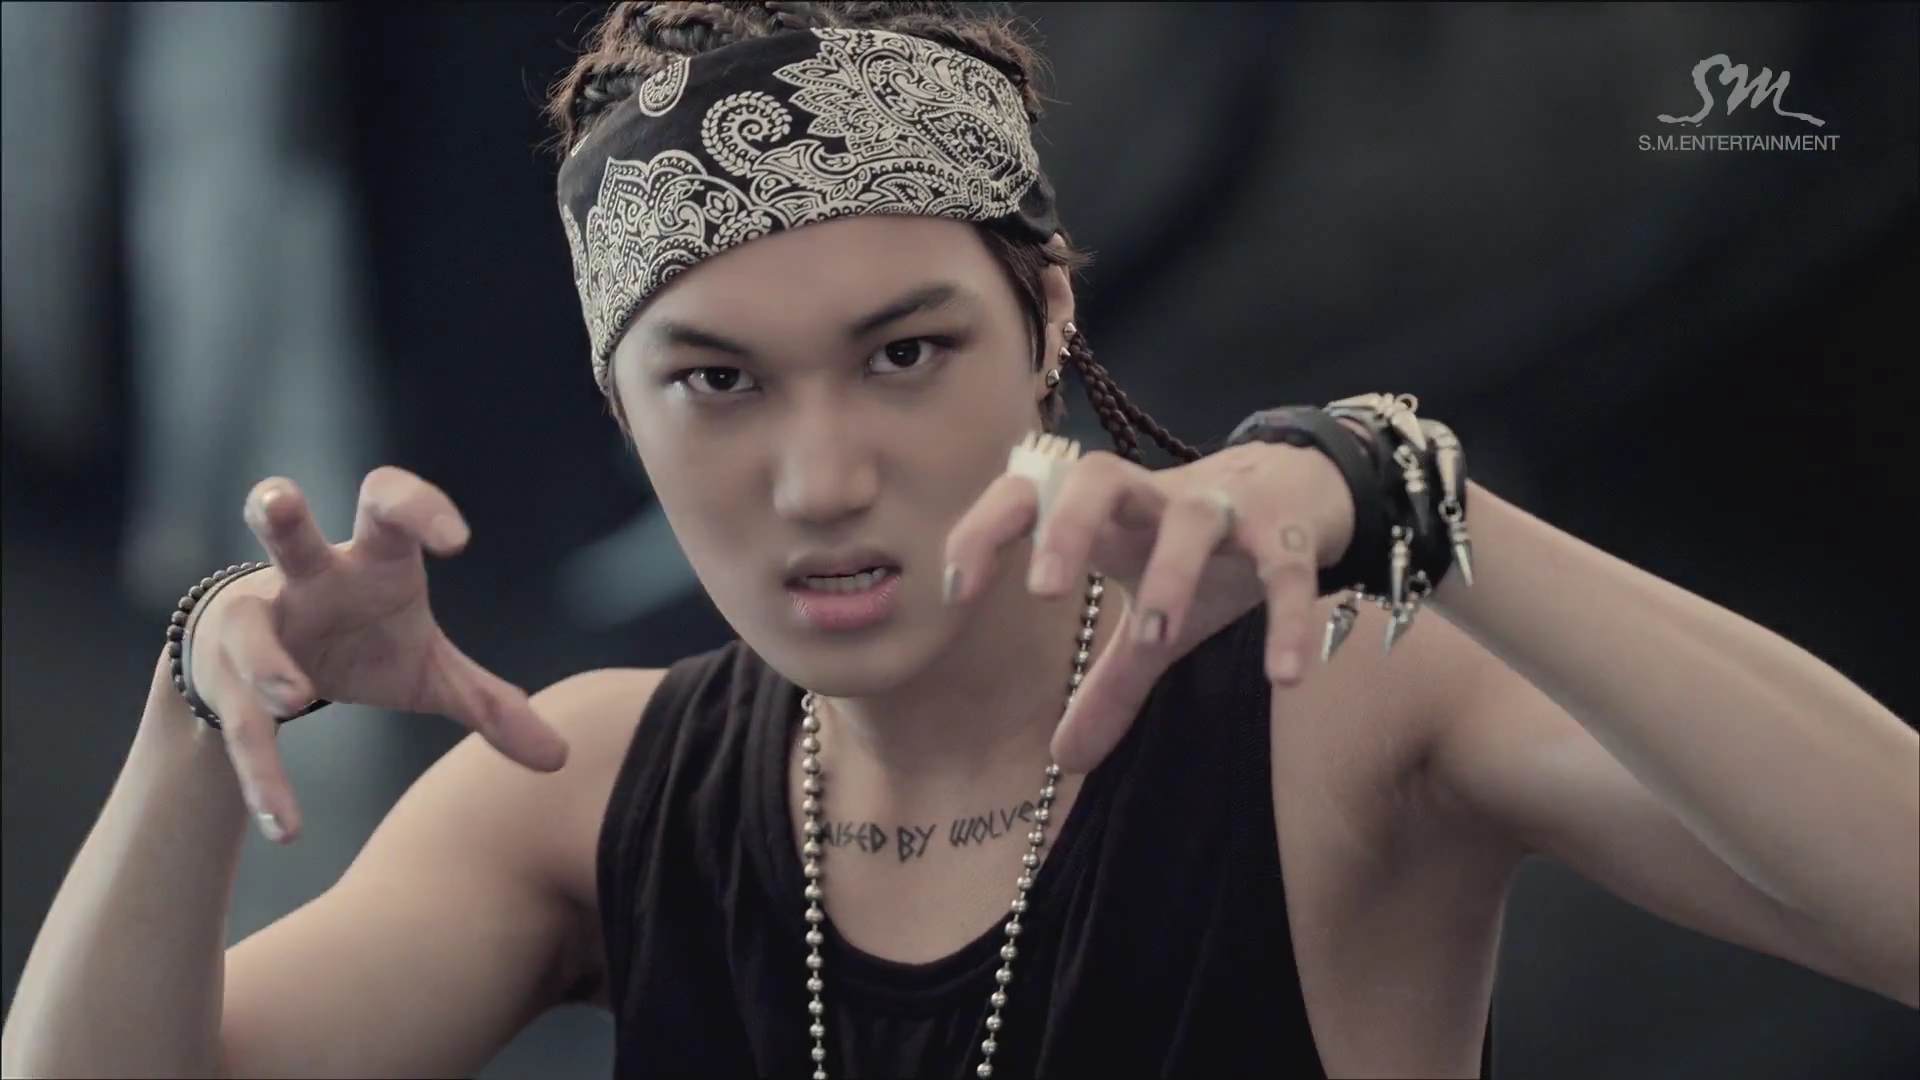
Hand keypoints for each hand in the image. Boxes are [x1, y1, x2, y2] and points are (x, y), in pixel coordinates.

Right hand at [184, 467, 568, 841]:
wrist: (262, 663)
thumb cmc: (360, 642)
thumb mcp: (427, 669)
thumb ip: (490, 703)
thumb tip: (561, 758)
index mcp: (367, 560)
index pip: (388, 506)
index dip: (418, 508)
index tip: (456, 541)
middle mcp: (306, 582)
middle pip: (287, 534)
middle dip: (278, 512)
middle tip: (278, 501)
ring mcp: (258, 627)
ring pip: (250, 630)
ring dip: (268, 660)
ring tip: (297, 698)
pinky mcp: (228, 686)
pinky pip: (242, 729)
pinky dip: (263, 778)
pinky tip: (285, 826)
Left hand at [943, 440, 1353, 773]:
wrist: (1301, 486)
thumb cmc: (1202, 551)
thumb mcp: (1151, 611)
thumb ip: (1110, 681)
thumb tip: (1065, 761)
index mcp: (1108, 515)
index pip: (1030, 495)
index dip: (986, 531)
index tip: (957, 591)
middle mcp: (1156, 500)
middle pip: (1099, 478)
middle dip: (1068, 525)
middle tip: (1045, 592)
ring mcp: (1224, 510)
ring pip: (1191, 520)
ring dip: (1171, 574)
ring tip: (1153, 639)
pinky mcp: (1287, 532)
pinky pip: (1286, 568)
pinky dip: (1287, 618)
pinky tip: (1285, 678)